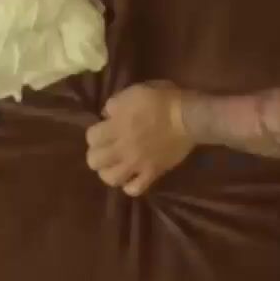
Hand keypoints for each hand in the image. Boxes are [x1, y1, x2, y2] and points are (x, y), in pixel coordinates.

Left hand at [86, 81, 194, 195]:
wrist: (188, 117)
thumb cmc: (162, 100)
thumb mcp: (134, 92)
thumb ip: (115, 104)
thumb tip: (106, 115)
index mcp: (116, 126)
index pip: (91, 137)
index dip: (95, 133)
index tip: (104, 129)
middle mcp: (122, 148)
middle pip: (94, 161)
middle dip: (97, 155)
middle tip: (107, 149)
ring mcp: (137, 163)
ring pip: (111, 179)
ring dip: (109, 172)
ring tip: (116, 166)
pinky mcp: (152, 173)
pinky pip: (135, 189)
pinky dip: (130, 186)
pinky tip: (132, 177)